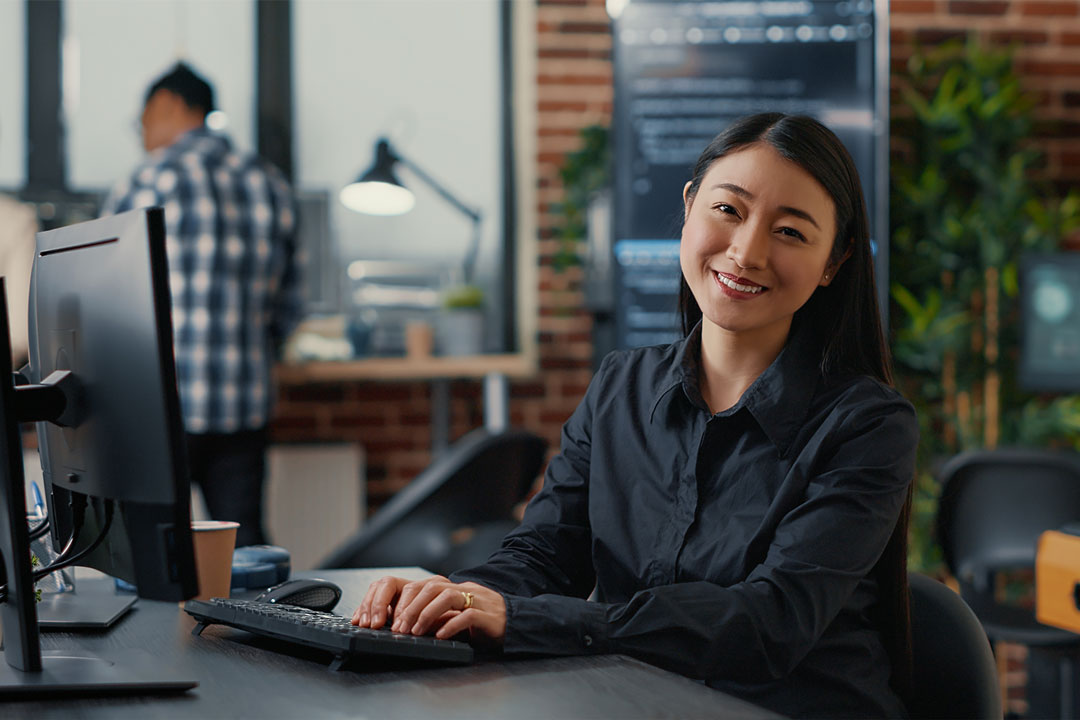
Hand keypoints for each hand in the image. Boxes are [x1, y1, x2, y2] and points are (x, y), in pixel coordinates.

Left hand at [352, 575, 505, 646]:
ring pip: (448, 596)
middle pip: (432, 588)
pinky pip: (468, 615)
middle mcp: (465, 590)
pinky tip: (440, 635)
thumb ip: (437, 616)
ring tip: (416, 632)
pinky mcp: (490, 615)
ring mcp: (478, 600)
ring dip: (427, 614)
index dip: (406, 601)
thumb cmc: (484, 622)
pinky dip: (451, 624)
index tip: (393, 619)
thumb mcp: (456, 616)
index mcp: (454, 589)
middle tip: (400, 628)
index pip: (424, 586)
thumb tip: (410, 624)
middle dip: (412, 608)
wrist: (517, 623)